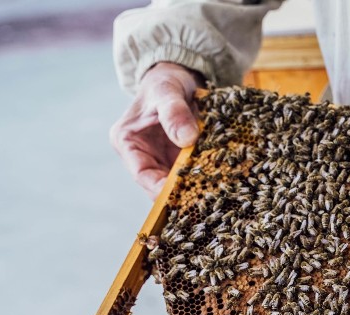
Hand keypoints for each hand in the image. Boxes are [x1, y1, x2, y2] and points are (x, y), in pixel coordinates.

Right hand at [110, 62, 202, 197]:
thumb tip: (187, 138)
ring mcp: (163, 160)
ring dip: (196, 189)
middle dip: (180, 193)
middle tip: (204, 200)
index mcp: (127, 142)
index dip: (158, 188)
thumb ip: (174, 112)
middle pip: (159, 184)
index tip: (179, 194)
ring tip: (215, 194)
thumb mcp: (167, 91)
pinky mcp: (181, 160)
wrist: (179, 78)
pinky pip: (193, 175)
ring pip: (178, 184)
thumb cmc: (165, 81)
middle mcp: (143, 156)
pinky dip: (206, 178)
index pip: (141, 173)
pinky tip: (222, 183)